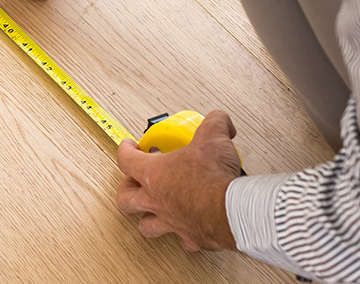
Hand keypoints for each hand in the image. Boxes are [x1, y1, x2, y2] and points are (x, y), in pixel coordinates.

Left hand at [115, 110, 241, 251]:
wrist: (234, 209)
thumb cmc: (215, 178)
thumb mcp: (213, 137)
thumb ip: (213, 123)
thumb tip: (219, 120)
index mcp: (153, 174)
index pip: (125, 159)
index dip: (125, 149)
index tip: (129, 146)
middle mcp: (156, 200)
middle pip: (125, 198)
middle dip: (126, 189)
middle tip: (133, 182)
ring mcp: (171, 221)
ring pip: (146, 225)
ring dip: (146, 218)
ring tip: (151, 211)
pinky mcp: (191, 237)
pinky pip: (182, 240)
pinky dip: (184, 234)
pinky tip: (188, 228)